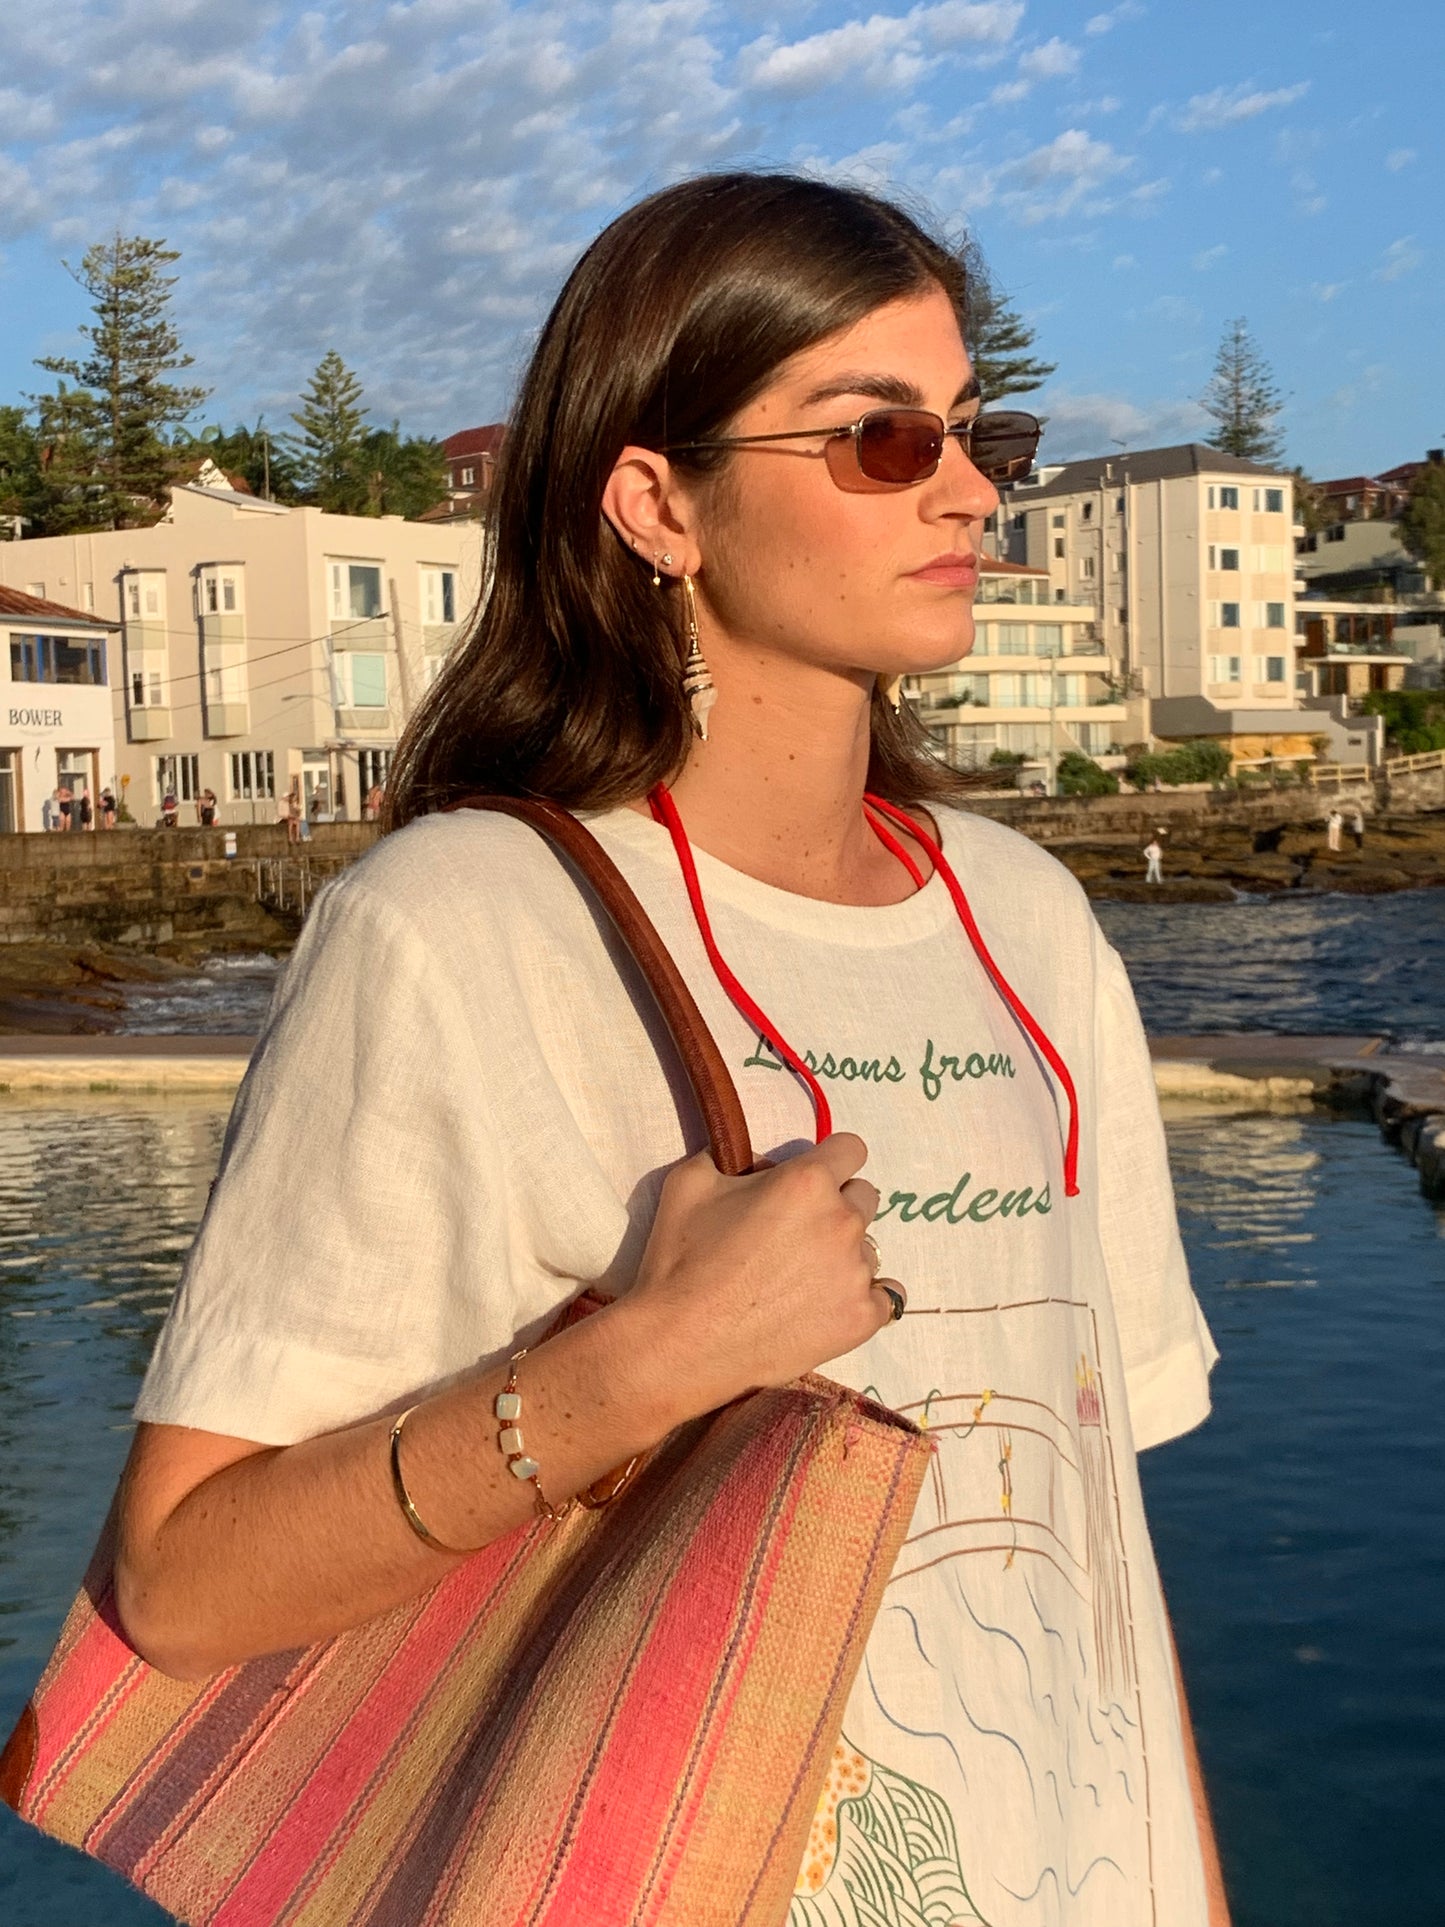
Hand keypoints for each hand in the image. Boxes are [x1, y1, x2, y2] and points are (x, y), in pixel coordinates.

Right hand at [622, 1133, 904, 1424]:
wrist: (682, 1342)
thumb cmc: (682, 1260)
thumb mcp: (690, 1183)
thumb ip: (728, 1158)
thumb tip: (750, 1163)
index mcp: (807, 1181)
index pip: (851, 1149)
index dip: (830, 1160)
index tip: (811, 1179)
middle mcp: (842, 1221)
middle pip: (865, 1197)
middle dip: (837, 1206)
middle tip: (798, 1233)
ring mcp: (856, 1273)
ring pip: (869, 1250)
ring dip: (844, 1256)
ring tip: (801, 1280)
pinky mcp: (861, 1319)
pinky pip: (886, 1299)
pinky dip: (862, 1298)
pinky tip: (830, 1305)